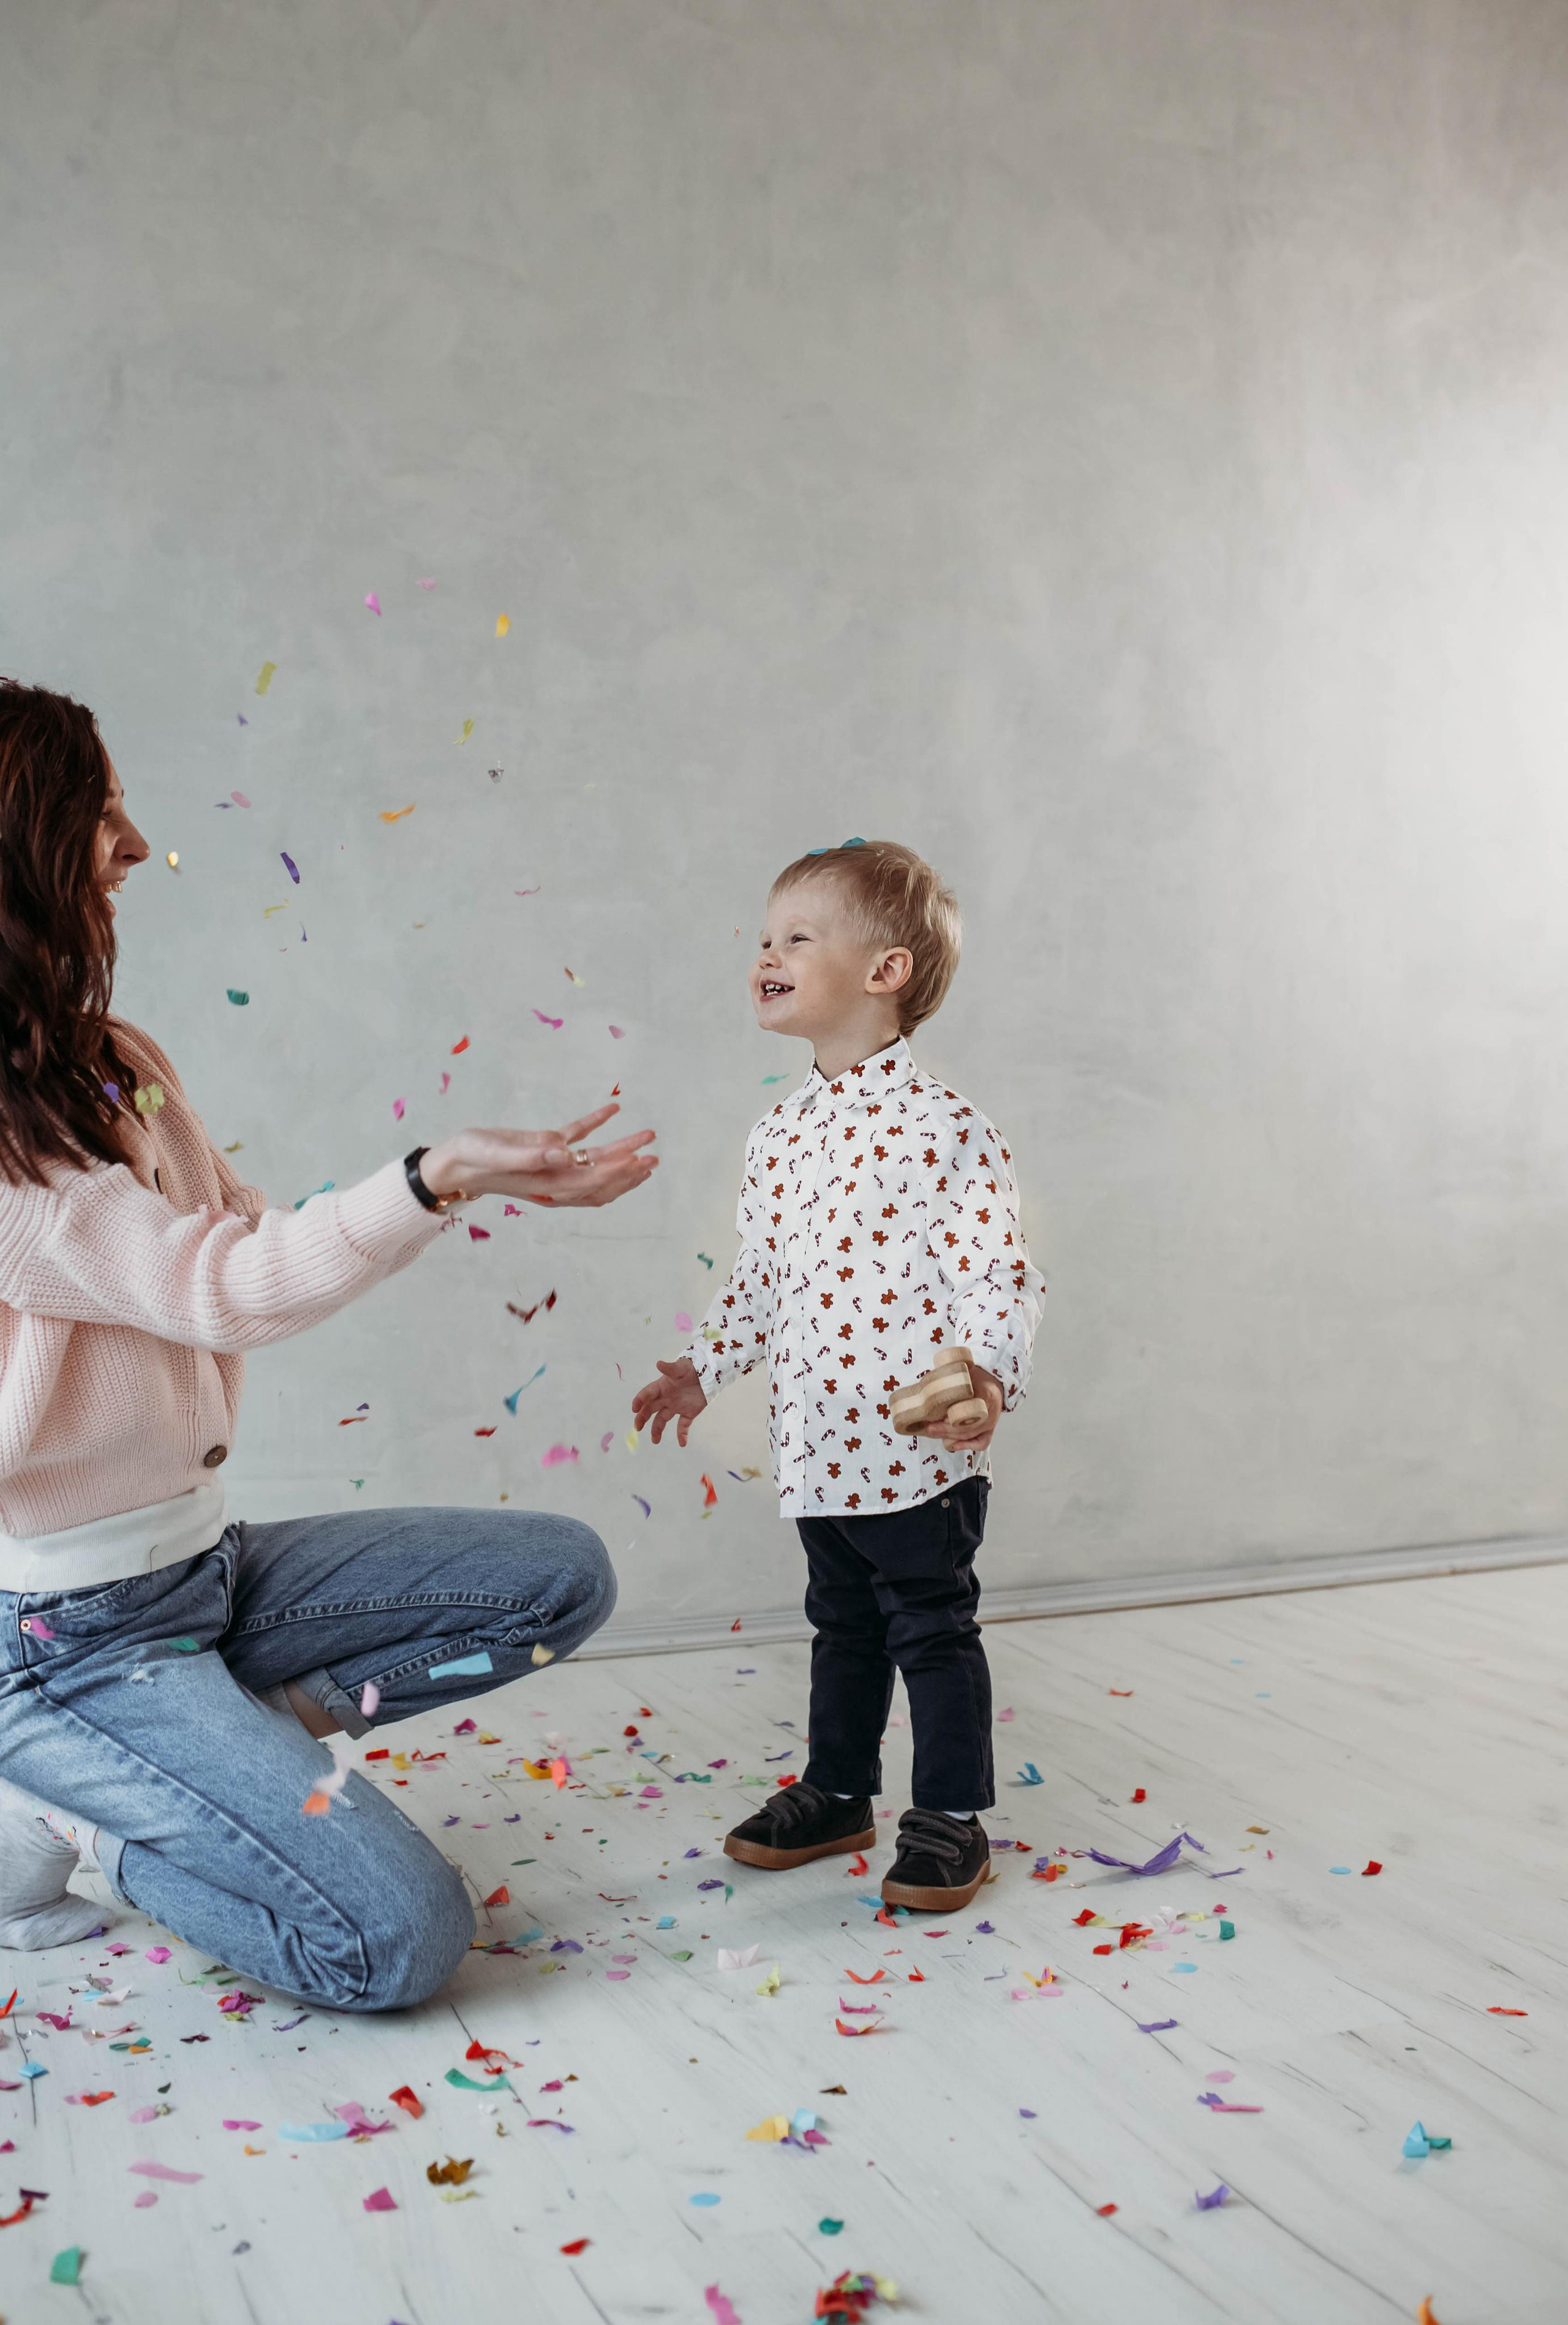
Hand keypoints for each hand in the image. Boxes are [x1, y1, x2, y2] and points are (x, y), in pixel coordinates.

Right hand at [421, 1105, 656, 1209]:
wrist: (452, 1162)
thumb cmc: (471, 1160)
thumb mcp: (497, 1155)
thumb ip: (531, 1155)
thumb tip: (566, 1153)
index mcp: (548, 1185)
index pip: (592, 1180)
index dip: (618, 1171)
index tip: (640, 1159)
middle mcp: (556, 1178)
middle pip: (601, 1178)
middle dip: (629, 1170)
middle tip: (654, 1157)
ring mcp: (551, 1163)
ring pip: (593, 1161)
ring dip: (620, 1151)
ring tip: (646, 1140)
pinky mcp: (543, 1146)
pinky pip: (575, 1136)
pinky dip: (595, 1124)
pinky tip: (612, 1109)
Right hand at [631, 1356, 707, 1446]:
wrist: (708, 1373)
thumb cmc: (692, 1368)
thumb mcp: (681, 1367)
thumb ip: (670, 1368)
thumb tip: (659, 1363)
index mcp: (662, 1386)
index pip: (647, 1394)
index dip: (640, 1400)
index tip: (634, 1409)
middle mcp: (666, 1398)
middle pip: (650, 1409)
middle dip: (642, 1418)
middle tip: (638, 1427)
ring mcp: (676, 1406)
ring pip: (662, 1420)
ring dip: (657, 1430)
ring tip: (655, 1440)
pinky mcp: (688, 1412)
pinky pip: (683, 1425)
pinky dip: (682, 1435)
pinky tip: (682, 1443)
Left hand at [915, 1363, 1004, 1453]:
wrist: (994, 1383)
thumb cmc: (977, 1378)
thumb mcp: (966, 1374)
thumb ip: (951, 1381)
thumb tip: (927, 1388)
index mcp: (987, 1395)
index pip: (971, 1409)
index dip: (955, 1416)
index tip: (941, 1417)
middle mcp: (991, 1412)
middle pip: (967, 1425)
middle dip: (946, 1429)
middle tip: (930, 1427)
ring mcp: (991, 1423)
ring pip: (970, 1435)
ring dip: (950, 1436)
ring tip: (933, 1432)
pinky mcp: (990, 1430)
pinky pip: (982, 1443)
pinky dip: (967, 1446)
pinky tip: (952, 1445)